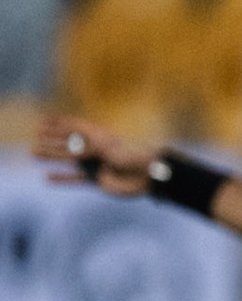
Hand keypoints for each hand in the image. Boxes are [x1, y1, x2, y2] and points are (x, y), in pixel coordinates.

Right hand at [32, 114, 162, 195]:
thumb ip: (89, 149)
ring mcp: (95, 165)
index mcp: (99, 136)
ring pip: (68, 160)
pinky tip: (47, 178)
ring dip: (51, 156)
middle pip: (69, 142)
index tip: (42, 120)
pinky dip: (62, 178)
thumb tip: (70, 152)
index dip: (59, 123)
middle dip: (52, 139)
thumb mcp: (109, 149)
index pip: (75, 127)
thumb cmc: (133, 157)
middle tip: (34, 137)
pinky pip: (76, 178)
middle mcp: (95, 149)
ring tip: (34, 154)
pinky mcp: (97, 180)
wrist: (149, 176)